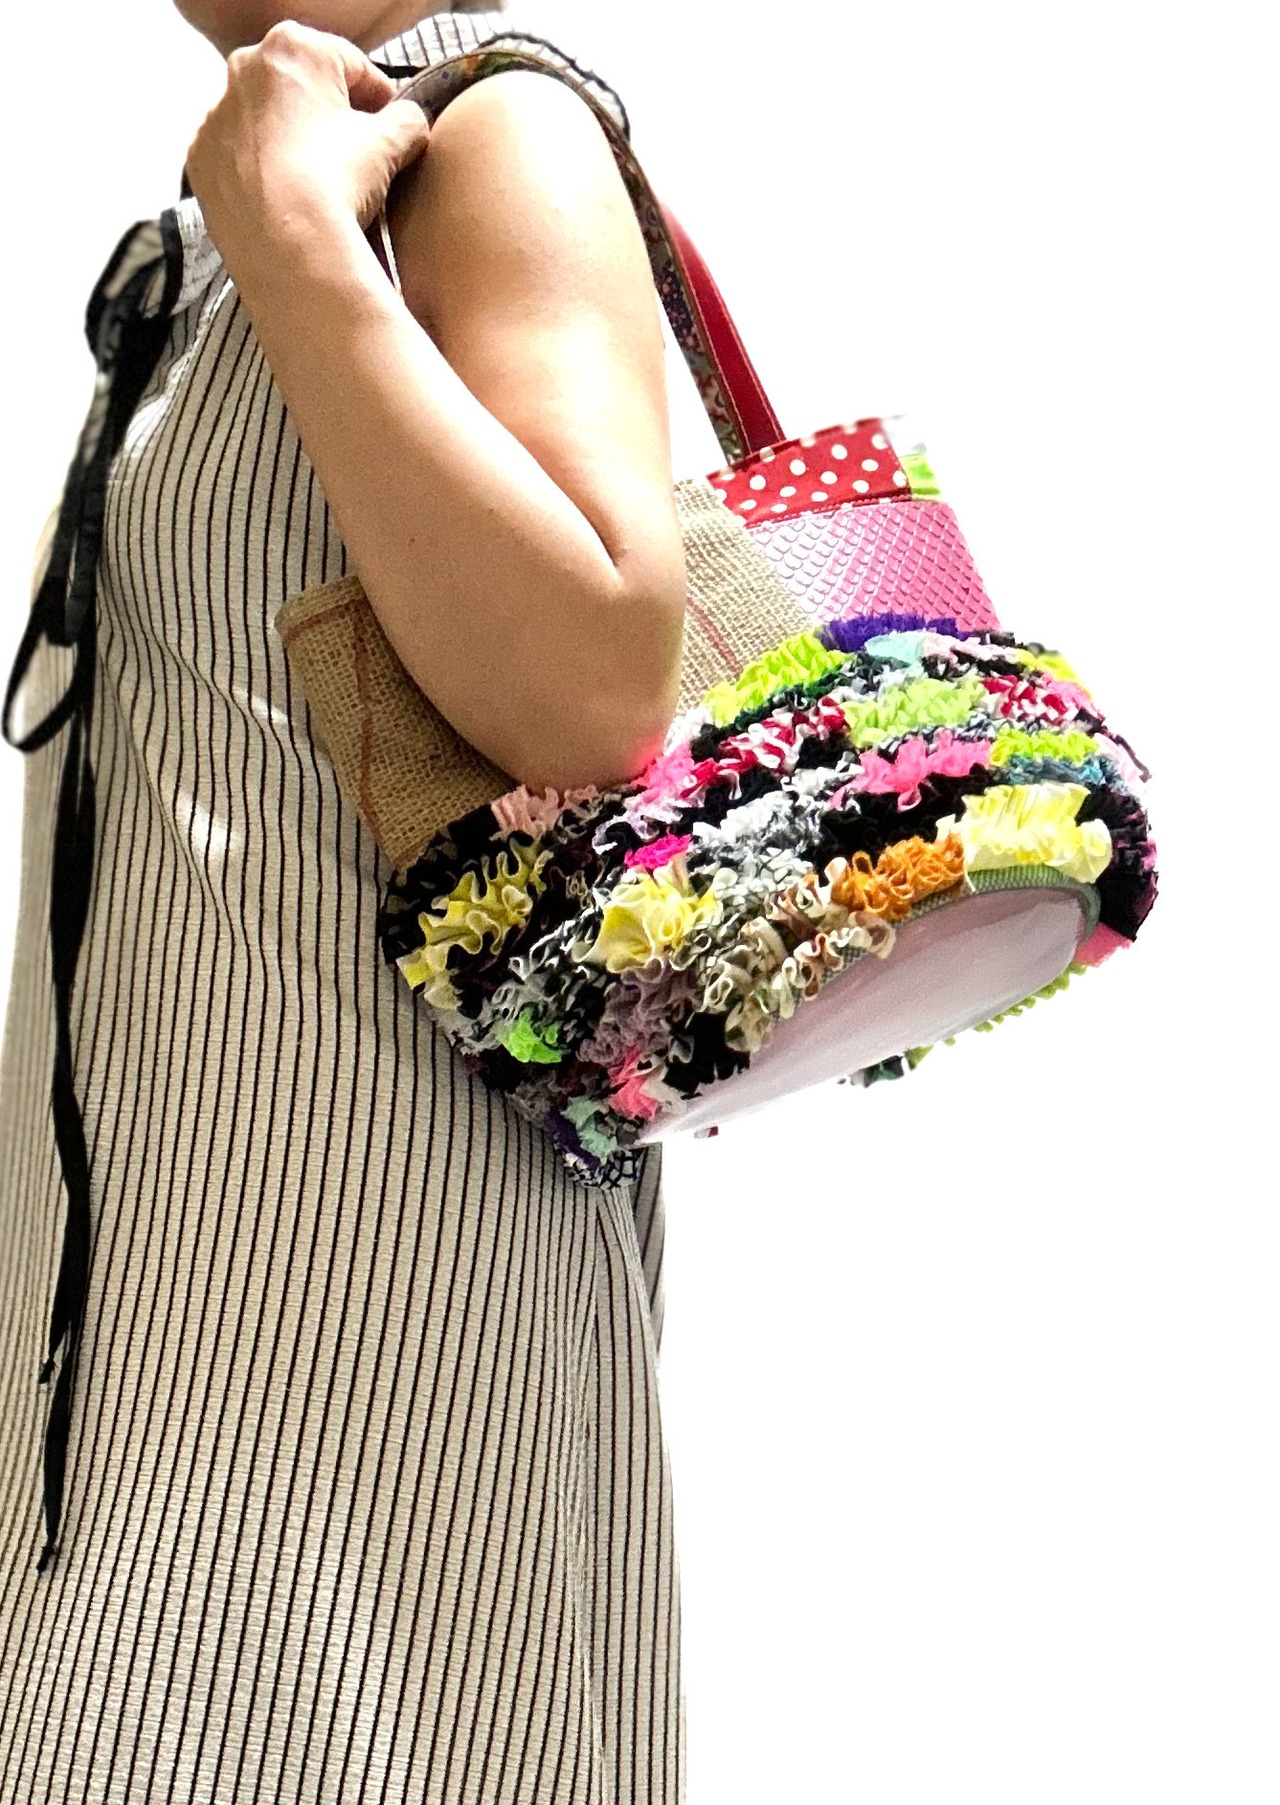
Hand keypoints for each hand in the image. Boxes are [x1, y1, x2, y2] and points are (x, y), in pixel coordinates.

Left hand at [184, 20, 431, 284]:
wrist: (289, 252)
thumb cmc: (336, 186)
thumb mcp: (393, 144)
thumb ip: (408, 120)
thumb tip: (409, 123)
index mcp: (294, 49)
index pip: (352, 66)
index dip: (379, 100)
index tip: (389, 128)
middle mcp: (244, 69)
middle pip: (303, 90)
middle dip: (329, 119)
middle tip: (354, 159)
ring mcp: (216, 116)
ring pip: (268, 124)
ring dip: (294, 146)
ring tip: (319, 188)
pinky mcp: (201, 161)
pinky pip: (240, 159)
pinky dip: (261, 174)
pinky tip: (286, 202)